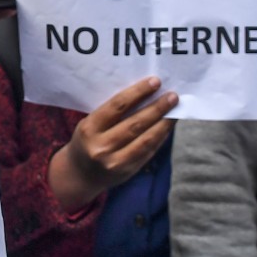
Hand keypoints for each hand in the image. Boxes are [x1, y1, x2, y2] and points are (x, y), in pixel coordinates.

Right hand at [48, 77, 177, 211]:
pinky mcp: (128, 172)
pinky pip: (149, 151)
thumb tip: (145, 95)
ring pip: (146, 139)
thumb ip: (113, 113)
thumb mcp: (91, 123)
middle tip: (173, 96)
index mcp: (90, 128)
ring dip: (164, 123)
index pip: (118, 106)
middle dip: (157, 108)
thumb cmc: (88, 141)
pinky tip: (167, 127)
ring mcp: (116, 162)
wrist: (81, 175)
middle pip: (135, 123)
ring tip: (176, 110)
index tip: (155, 82)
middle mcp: (102, 146)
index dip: (138, 92)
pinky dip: (160, 137)